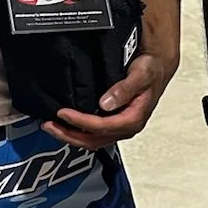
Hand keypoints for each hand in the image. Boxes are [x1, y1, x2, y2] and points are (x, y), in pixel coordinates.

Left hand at [44, 51, 177, 150]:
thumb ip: (125, 89)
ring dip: (71, 136)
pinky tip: (66, 125)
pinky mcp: (115, 124)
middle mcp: (126, 127)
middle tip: (49, 125)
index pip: (102, 126)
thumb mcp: (141, 74)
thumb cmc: (151, 70)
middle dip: (69, 134)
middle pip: (93, 139)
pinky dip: (78, 132)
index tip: (63, 113)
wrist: (158, 67)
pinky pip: (94, 135)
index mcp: (133, 119)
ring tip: (52, 127)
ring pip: (92, 140)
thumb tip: (106, 103)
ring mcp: (120, 127)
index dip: (80, 122)